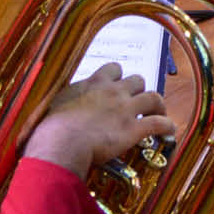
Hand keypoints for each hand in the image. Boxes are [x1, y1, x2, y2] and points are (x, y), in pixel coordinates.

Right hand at [25, 65, 175, 176]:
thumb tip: (44, 113)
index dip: (117, 77)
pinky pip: (160, 123)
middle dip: (138, 90)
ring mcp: (125, 109)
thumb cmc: (47, 131)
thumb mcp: (48, 109)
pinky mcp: (135, 129)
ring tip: (158, 113)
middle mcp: (111, 91)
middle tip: (136, 102)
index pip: (112, 68)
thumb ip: (56, 106)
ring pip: (153, 96)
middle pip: (136, 79)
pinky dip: (167, 126)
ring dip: (157, 105)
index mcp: (91, 84)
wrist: (60, 144)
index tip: (116, 86)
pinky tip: (169, 131)